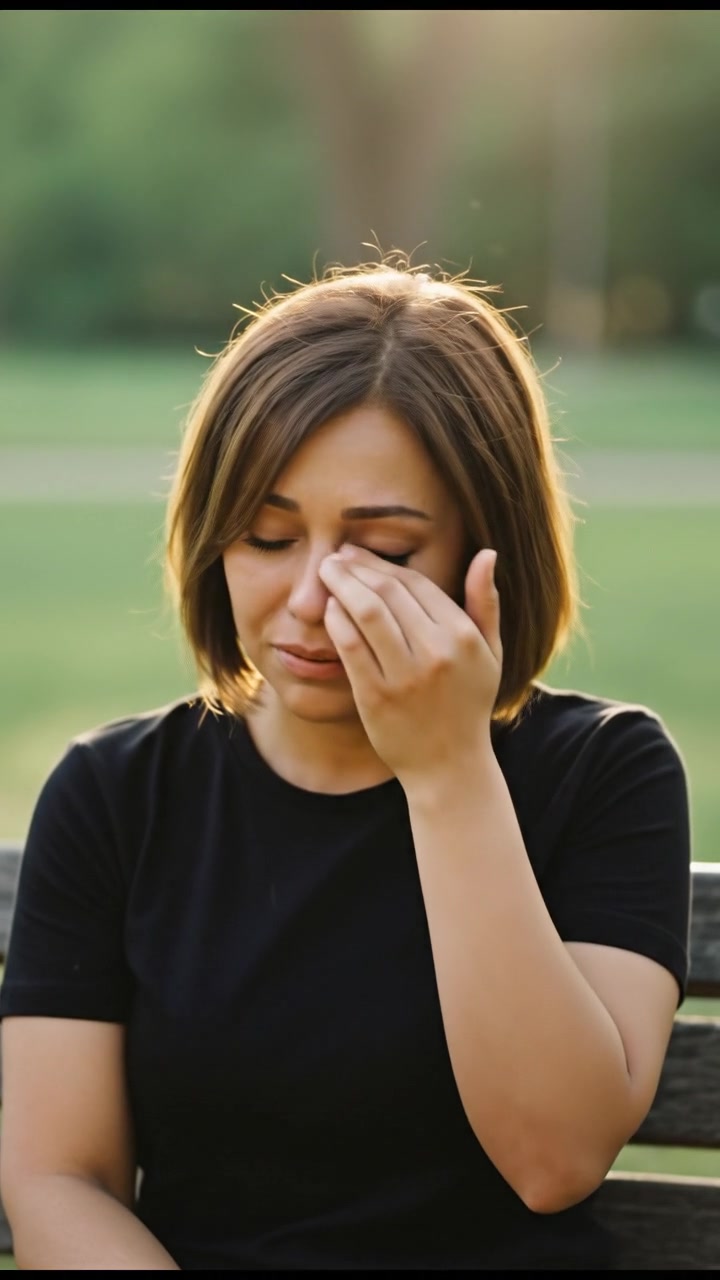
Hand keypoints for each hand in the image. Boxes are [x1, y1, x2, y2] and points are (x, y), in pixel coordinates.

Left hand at [318, 544, 501, 785]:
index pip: (417, 583)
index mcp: (462, 637)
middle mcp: (436, 653)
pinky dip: (336, 621)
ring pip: (367, 612)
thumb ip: (486, 603)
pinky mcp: (376, 697)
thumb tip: (487, 553)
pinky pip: (351, 647)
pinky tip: (329, 610)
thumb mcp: (490, 653)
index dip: (384, 563)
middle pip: (388, 592)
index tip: (360, 554)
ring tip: (326, 573)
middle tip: (336, 557)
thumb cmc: (468, 705)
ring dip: (341, 585)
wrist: (449, 766)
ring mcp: (405, 676)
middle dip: (356, 567)